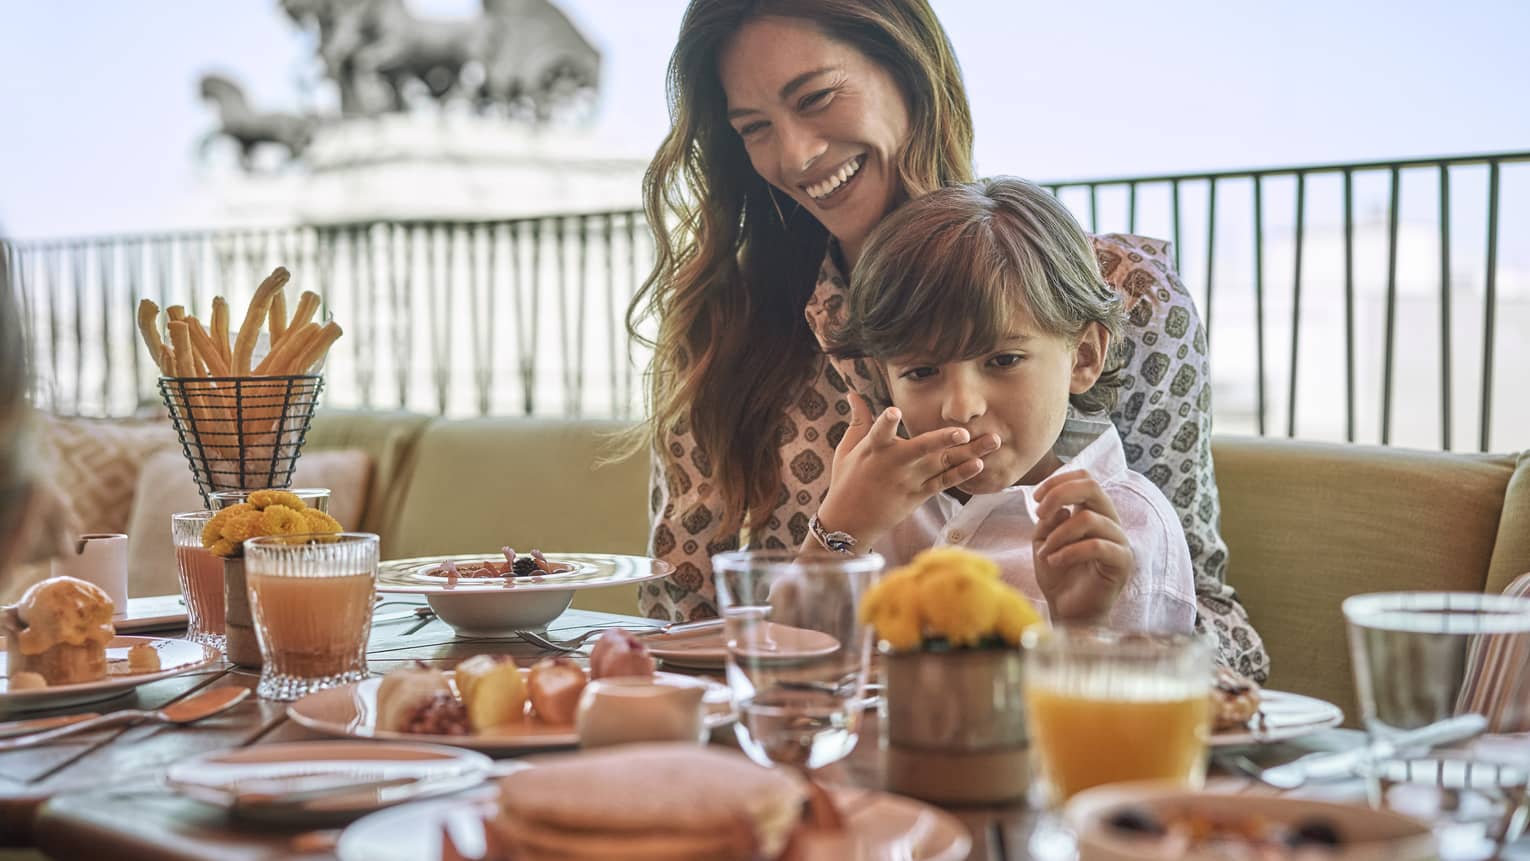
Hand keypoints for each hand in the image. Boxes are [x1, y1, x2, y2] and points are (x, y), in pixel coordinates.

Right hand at [815, 395, 998, 548]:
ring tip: (992, 441)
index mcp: (873, 449)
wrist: (850, 522)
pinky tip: (979, 464)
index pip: (879, 432)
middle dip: (942, 440)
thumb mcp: (848, 449)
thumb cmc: (847, 480)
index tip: (893, 411)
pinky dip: (961, 474)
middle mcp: (894, 464)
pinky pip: (943, 483)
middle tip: (963, 433)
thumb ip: (858, 420)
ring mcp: (909, 481)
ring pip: (942, 464)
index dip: (885, 422)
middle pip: (921, 449)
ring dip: (968, 453)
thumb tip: (853, 393)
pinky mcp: (918, 495)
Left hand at [1032, 470, 1132, 623]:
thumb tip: (1060, 507)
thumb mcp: (1044, 540)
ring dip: (1058, 535)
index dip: (1059, 481)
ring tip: (1046, 553)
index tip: (1036, 499)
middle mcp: (1110, 521)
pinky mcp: (1122, 562)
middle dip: (1059, 494)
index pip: (1086, 479)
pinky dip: (1069, 552)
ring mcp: (1119, 541)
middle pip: (1092, 487)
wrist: (1068, 610)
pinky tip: (1054, 561)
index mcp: (1094, 511)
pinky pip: (1096, 546)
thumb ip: (1049, 518)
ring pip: (1088, 518)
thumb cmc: (1058, 575)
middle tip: (1039, 514)